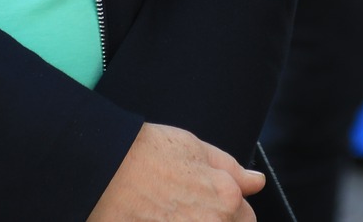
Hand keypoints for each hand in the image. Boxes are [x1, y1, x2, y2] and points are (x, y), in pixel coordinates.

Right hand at [88, 122, 262, 221]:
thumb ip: (231, 170)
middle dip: (214, 219)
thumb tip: (257, 182)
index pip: (245, 218)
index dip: (228, 210)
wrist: (104, 169)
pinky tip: (159, 217)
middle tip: (185, 208)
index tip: (209, 205)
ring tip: (168, 212)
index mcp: (226, 198)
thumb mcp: (196, 148)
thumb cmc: (148, 153)